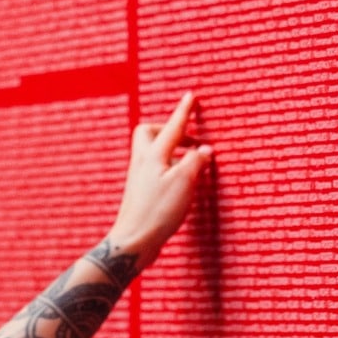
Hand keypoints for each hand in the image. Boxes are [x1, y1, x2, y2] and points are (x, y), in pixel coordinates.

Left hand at [105, 92, 212, 260]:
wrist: (133, 241)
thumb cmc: (158, 212)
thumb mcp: (184, 183)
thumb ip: (195, 161)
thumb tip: (204, 150)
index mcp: (154, 155)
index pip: (173, 126)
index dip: (184, 111)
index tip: (192, 96)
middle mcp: (143, 163)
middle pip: (149, 132)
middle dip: (168, 129)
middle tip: (188, 139)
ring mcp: (139, 178)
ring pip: (152, 153)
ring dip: (171, 152)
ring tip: (191, 163)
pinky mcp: (140, 194)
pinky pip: (154, 171)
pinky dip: (168, 169)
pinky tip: (180, 184)